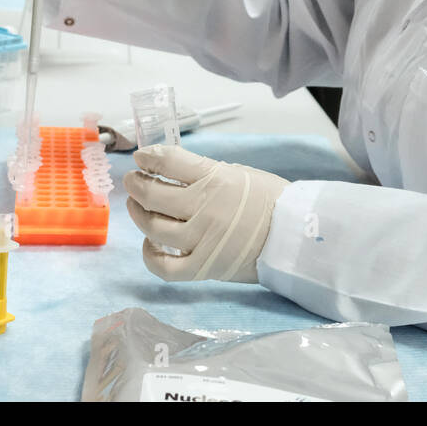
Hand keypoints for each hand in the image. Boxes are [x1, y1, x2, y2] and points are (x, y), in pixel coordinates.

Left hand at [124, 145, 289, 282]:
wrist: (293, 237)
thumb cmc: (269, 200)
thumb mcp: (238, 173)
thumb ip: (205, 173)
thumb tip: (171, 172)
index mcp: (215, 179)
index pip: (169, 162)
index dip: (149, 157)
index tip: (142, 157)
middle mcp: (204, 208)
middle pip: (153, 194)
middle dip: (136, 184)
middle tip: (133, 180)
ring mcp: (201, 240)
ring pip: (153, 228)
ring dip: (138, 214)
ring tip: (136, 206)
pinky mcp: (202, 268)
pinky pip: (164, 267)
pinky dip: (150, 255)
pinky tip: (149, 243)